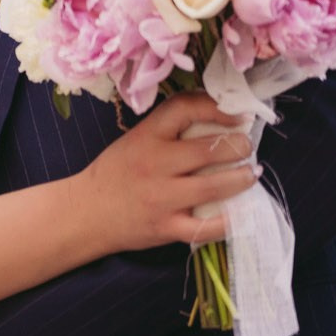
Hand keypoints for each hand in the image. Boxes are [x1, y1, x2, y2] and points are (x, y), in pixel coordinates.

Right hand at [80, 92, 257, 253]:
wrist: (84, 213)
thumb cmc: (113, 174)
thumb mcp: (133, 141)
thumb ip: (167, 130)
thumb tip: (216, 117)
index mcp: (145, 137)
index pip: (184, 109)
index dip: (217, 107)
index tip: (237, 114)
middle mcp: (154, 164)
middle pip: (208, 149)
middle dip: (239, 146)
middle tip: (246, 147)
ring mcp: (161, 198)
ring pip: (214, 186)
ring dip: (242, 179)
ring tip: (251, 174)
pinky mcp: (166, 228)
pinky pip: (207, 227)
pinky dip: (232, 221)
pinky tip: (242, 212)